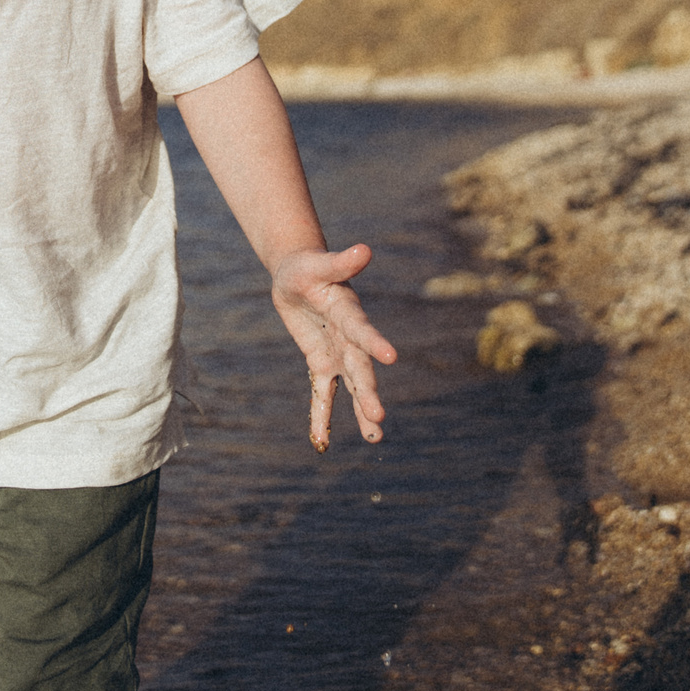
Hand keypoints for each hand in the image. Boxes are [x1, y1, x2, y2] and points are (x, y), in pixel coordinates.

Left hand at [270, 242, 395, 451]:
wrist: (298, 275)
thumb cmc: (308, 267)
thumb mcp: (317, 264)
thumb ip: (341, 261)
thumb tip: (365, 249)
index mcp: (348, 312)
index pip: (361, 330)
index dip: (374, 342)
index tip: (390, 357)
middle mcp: (348, 337)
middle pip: (360, 368)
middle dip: (368, 392)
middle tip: (377, 416)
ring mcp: (337, 353)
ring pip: (351, 387)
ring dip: (361, 410)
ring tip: (375, 437)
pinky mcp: (321, 364)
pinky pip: (323, 394)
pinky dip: (322, 416)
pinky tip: (322, 441)